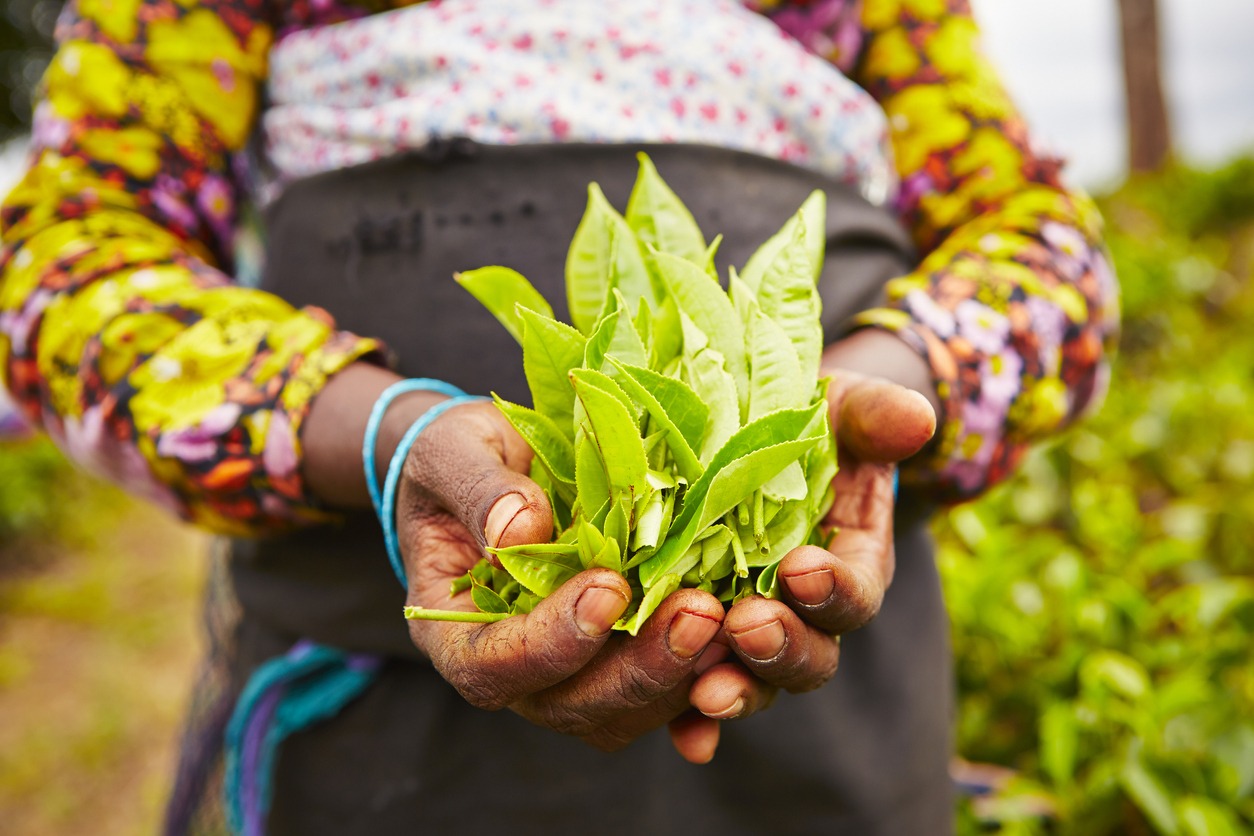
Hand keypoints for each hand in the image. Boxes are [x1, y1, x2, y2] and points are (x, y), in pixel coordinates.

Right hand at [397, 399, 727, 760]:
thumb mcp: (451, 453)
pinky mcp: (621, 657)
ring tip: (731, 619)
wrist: (491, 462)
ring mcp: (573, 671)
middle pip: (573, 704)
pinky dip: (705, 687)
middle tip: (697, 613)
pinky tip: (743, 659)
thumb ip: (479, 490)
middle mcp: (516, 669)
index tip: (606, 588)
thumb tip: (519, 528)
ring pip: (627, 709)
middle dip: (640, 666)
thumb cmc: (457, 458)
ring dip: (682, 675)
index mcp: (457, 632)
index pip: (494, 667)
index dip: (552, 641)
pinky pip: (665, 696)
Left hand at [681, 331, 936, 741]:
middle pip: (807, 656)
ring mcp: (750, 635)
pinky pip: (694, 694)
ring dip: (734, 690)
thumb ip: (876, 416)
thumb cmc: (802, 423)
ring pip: (752, 681)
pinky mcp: (696, 644)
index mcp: (847, 565)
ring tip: (706, 691)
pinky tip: (684, 738)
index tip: (802, 569)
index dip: (833, 590)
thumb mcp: (838, 408)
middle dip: (781, 648)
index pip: (852, 595)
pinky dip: (690, 723)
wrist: (744, 441)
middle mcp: (803, 615)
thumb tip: (917, 420)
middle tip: (748, 626)